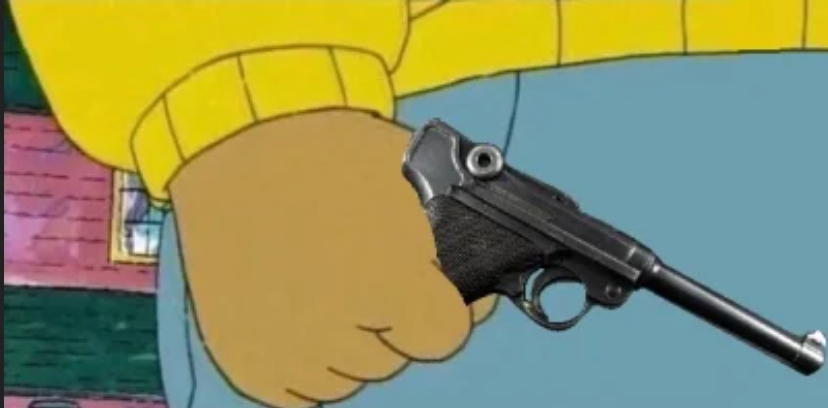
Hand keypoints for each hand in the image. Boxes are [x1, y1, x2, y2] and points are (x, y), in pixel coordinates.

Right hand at [169, 110, 497, 407]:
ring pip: (348, 377)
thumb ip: (450, 242)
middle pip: (393, 357)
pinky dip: (305, 359)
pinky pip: (302, 389)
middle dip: (388, 321)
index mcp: (383, 276)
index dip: (438, 307)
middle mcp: (335, 326)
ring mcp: (288, 350)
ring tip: (321, 285)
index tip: (422, 288)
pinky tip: (295, 309)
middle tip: (361, 272)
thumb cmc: (323, 154)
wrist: (230, 147)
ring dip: (346, 342)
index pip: (444, 335)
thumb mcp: (406, 177)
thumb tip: (479, 293)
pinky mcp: (251, 364)